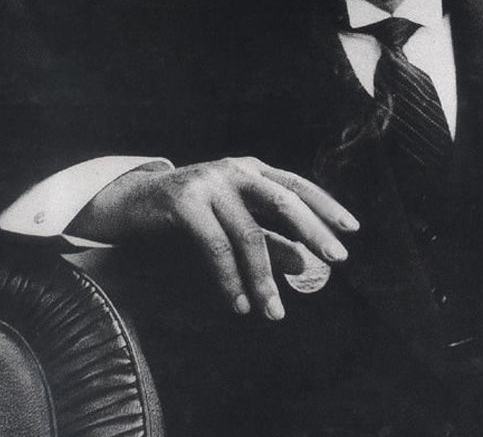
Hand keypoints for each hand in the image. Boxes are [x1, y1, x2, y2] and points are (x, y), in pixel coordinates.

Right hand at [68, 157, 359, 319]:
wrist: (130, 202)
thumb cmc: (190, 212)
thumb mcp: (234, 222)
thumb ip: (269, 239)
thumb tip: (305, 264)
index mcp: (253, 170)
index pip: (298, 185)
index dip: (326, 206)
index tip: (352, 229)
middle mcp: (236, 170)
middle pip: (284, 201)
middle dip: (313, 232)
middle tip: (336, 260)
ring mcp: (209, 184)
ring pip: (249, 234)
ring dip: (264, 278)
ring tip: (273, 312)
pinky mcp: (184, 203)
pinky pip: (216, 246)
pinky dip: (229, 279)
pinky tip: (238, 304)